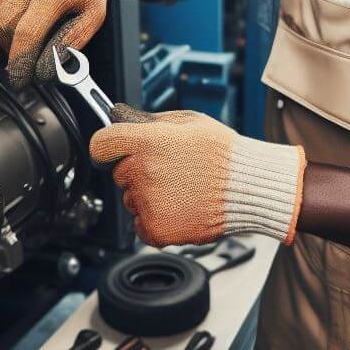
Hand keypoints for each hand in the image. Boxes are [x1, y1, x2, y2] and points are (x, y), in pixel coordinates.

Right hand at [0, 0, 139, 87]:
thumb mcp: (93, 19)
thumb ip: (69, 44)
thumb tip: (44, 70)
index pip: (27, 33)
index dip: (21, 61)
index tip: (20, 79)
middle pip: (5, 27)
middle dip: (13, 50)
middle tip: (27, 59)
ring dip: (9, 37)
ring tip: (30, 40)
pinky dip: (9, 20)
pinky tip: (27, 20)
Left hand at [90, 104, 305, 247]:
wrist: (249, 188)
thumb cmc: (224, 154)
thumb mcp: (189, 122)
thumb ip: (152, 123)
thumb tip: (126, 121)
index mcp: (147, 142)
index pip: (100, 145)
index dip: (107, 147)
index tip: (112, 151)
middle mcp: (142, 172)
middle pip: (119, 173)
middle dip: (137, 171)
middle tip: (168, 170)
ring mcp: (147, 202)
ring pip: (131, 199)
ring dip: (148, 196)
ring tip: (181, 189)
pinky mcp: (156, 228)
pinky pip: (140, 224)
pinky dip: (155, 219)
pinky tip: (179, 207)